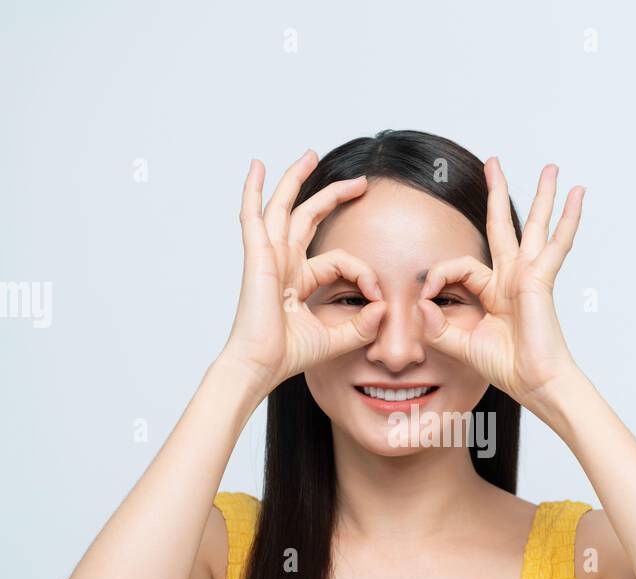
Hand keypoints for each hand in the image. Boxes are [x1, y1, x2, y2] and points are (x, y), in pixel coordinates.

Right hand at [222, 150, 387, 396]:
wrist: (261, 365)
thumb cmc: (287, 356)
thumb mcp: (335, 338)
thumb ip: (360, 325)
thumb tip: (383, 307)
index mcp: (297, 280)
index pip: (340, 261)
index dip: (364, 273)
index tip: (378, 296)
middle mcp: (282, 263)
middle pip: (308, 217)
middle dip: (333, 196)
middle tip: (359, 182)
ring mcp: (268, 256)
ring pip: (283, 207)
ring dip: (296, 179)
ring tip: (310, 156)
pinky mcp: (257, 257)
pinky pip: (253, 216)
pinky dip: (252, 190)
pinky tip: (257, 167)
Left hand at [418, 158, 584, 412]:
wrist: (534, 383)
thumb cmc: (507, 368)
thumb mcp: (461, 345)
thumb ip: (438, 326)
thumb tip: (421, 304)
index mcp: (492, 292)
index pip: (460, 267)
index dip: (437, 275)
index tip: (425, 296)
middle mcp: (512, 278)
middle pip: (502, 226)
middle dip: (496, 193)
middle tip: (493, 163)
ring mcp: (528, 276)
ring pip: (532, 225)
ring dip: (541, 195)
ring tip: (550, 168)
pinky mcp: (541, 278)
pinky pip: (556, 242)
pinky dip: (568, 218)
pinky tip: (577, 194)